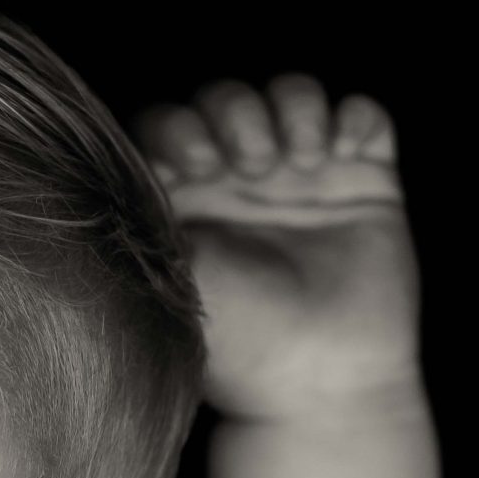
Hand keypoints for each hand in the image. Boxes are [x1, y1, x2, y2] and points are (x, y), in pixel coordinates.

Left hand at [135, 76, 421, 420]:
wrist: (324, 383)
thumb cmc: (244, 344)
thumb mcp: (180, 282)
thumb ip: (151, 222)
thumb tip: (111, 179)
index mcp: (189, 201)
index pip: (170, 126)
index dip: (181, 126)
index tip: (197, 164)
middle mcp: (241, 182)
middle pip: (230, 99)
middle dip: (239, 112)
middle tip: (253, 165)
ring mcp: (305, 178)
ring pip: (296, 94)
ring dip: (297, 106)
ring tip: (303, 158)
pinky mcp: (366, 182)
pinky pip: (366, 117)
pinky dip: (357, 118)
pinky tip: (345, 153)